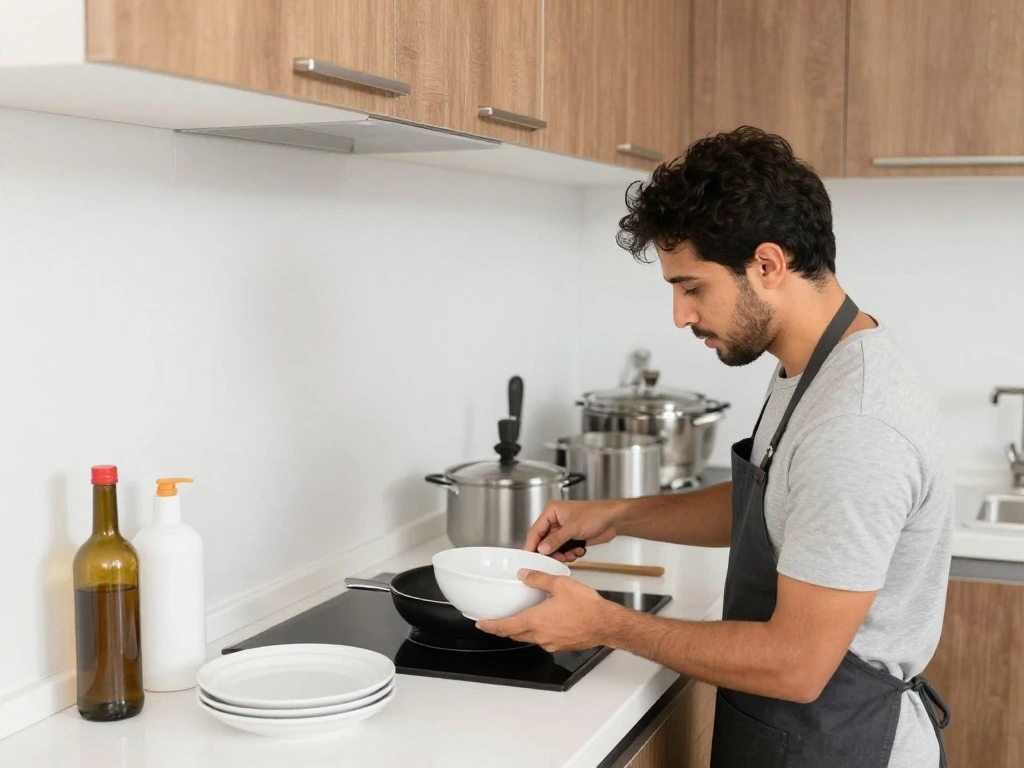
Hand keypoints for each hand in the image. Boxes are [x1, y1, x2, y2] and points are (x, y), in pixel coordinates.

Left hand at [476, 569, 619, 651]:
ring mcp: (551, 643)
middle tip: (496, 621)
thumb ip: (538, 579)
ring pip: (529, 638)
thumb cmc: (587, 607)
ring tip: (521, 618)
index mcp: (536, 621)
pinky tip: (545, 621)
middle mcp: (540, 636)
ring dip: (521, 629)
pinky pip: (543, 640)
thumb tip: (524, 575)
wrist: (606, 624)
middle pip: (514, 634)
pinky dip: (538, 632)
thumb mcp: (559, 584)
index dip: (490, 626)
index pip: (505, 627)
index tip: (481, 623)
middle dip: (503, 628)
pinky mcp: (561, 646)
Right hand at [525, 499, 619, 561]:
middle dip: (551, 552)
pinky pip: (564, 550)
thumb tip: (542, 549)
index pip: (536, 530)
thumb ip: (555, 540)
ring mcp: (564, 530)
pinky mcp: (572, 538)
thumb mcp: (572, 528)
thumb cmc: (596, 514)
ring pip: (554, 548)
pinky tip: (578, 551)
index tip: (531, 557)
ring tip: (570, 554)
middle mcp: (556, 520)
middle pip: (544, 541)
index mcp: (552, 512)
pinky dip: (570, 554)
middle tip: (556, 558)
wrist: (614, 520)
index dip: (532, 544)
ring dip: (562, 554)